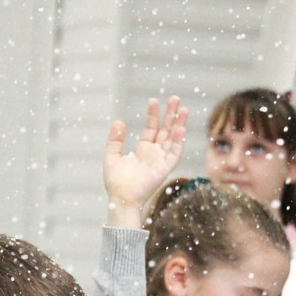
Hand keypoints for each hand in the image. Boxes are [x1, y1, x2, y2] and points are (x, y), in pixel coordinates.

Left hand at [104, 96, 188, 227]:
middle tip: (175, 98)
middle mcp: (154, 152)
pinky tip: (180, 129)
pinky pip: (175, 153)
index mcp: (143, 149)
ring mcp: (161, 159)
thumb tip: (119, 121)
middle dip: (171, 114)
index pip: (151, 127)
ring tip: (183, 109)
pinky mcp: (165, 168)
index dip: (153, 114)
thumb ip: (115, 139)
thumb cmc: (115, 181)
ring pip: (173, 139)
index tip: (153, 101)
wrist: (121, 197)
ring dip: (179, 124)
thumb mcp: (111, 155)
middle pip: (166, 129)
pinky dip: (178, 141)